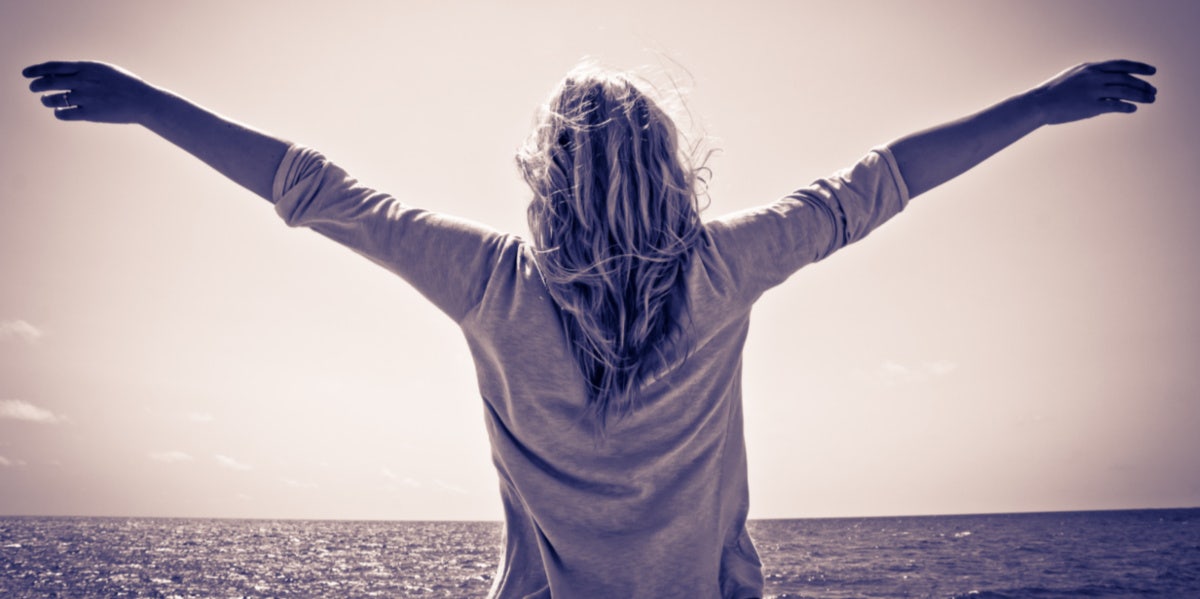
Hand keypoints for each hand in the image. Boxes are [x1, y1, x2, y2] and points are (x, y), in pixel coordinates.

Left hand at [23, 60, 159, 123]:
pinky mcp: (90, 113)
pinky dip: (59, 112)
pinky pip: (64, 113)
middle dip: (37, 86)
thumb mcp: (104, 70)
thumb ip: (83, 70)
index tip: (26, 74)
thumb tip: (61, 74)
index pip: (53, 67)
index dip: (36, 70)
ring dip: (46, 100)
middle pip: (49, 82)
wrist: (143, 101)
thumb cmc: (125, 85)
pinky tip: (60, 111)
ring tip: (47, 100)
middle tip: (34, 88)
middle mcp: (83, 81)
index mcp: (87, 67)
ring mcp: (86, 97)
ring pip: (53, 99)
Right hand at [1031, 59, 1156, 124]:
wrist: (1039, 103)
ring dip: (1141, 95)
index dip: (1139, 67)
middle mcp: (1095, 76)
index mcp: (1091, 67)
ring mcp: (1094, 91)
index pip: (1121, 65)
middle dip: (1143, 84)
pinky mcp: (1091, 106)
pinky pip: (1115, 105)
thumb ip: (1091, 76)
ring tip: (1150, 99)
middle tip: (1153, 90)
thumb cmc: (1054, 92)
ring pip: (1125, 91)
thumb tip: (1106, 81)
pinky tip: (1133, 109)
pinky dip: (1127, 106)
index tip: (1152, 71)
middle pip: (1127, 79)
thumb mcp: (1074, 76)